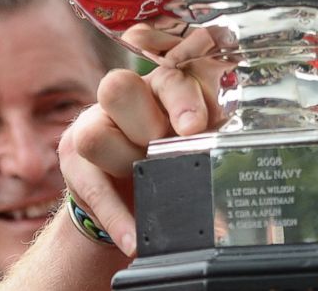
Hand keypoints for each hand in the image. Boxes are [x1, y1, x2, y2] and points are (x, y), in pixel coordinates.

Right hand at [60, 27, 227, 255]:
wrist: (141, 185)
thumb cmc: (181, 151)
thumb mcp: (202, 137)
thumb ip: (214, 131)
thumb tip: (241, 145)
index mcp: (164, 84)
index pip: (169, 78)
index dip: (182, 101)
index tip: (194, 128)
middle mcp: (124, 97)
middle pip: (118, 89)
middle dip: (144, 125)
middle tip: (162, 151)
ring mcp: (93, 125)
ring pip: (94, 136)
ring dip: (126, 165)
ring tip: (150, 182)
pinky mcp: (76, 162)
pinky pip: (91, 187)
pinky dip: (117, 218)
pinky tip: (134, 239)